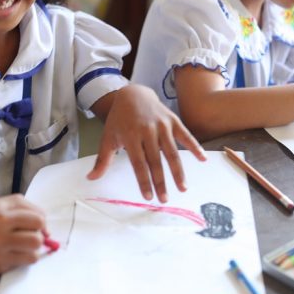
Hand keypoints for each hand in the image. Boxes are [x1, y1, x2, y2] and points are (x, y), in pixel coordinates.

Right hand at [0, 194, 46, 273]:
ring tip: (20, 244)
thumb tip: (47, 231)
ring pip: (32, 257)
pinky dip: (17, 258)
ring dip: (30, 250)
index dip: (41, 223)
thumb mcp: (6, 202)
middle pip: (36, 241)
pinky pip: (18, 265)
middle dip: (37, 238)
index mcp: (2, 217)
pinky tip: (6, 250)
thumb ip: (31, 209)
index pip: (38, 222)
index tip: (35, 225)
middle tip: (28, 235)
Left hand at [87, 84, 206, 202]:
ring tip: (183, 188)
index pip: (138, 164)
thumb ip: (103, 160)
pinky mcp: (173, 120)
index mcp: (130, 136)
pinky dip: (195, 147)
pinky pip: (186, 136)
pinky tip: (203, 160)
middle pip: (156, 161)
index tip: (149, 197)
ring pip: (172, 152)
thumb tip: (91, 178)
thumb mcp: (108, 137)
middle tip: (165, 200)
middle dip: (161, 182)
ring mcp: (162, 125)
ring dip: (178, 171)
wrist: (133, 94)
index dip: (144, 181)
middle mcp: (147, 130)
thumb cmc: (119, 120)